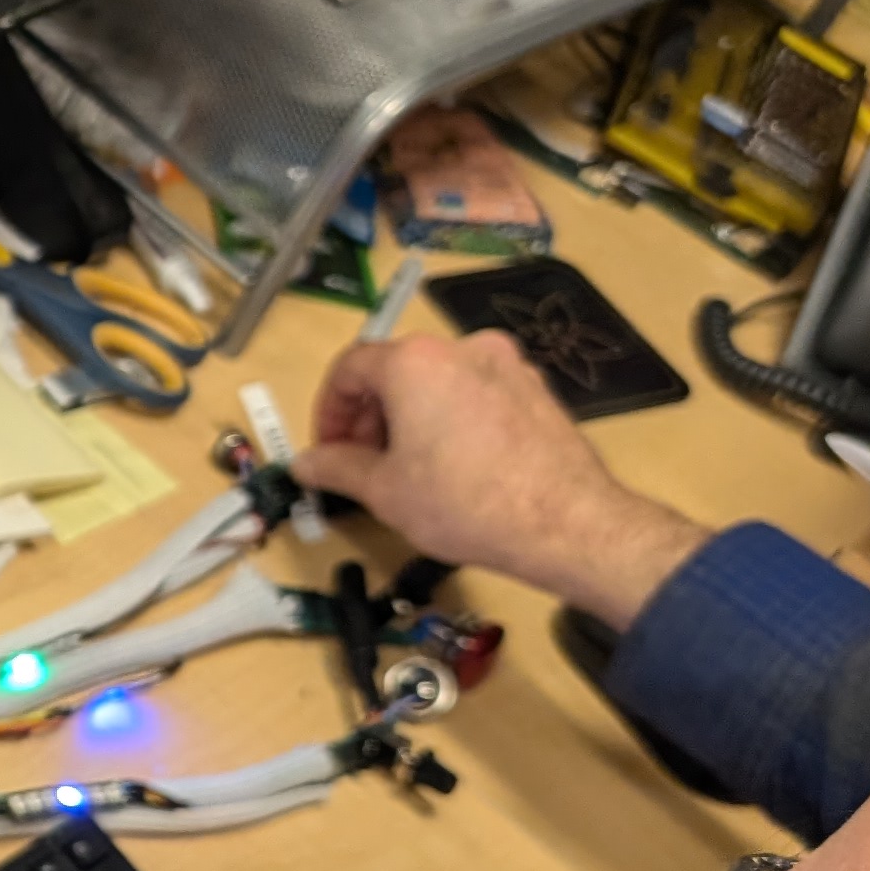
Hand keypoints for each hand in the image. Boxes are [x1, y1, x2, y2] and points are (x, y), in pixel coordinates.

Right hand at [292, 331, 707, 629]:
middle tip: (365, 465)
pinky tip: (458, 467)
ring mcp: (507, 364)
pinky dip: (454, 419)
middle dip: (371, 416)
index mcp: (414, 361)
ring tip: (411, 471)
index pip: (350, 368)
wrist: (566, 523)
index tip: (328, 451)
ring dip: (413, 418)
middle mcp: (462, 347)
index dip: (329, 410)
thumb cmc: (463, 503)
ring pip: (439, 382)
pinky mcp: (537, 389)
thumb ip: (336, 468)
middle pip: (397, 371)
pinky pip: (477, 394)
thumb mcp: (384, 491)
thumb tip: (304, 463)